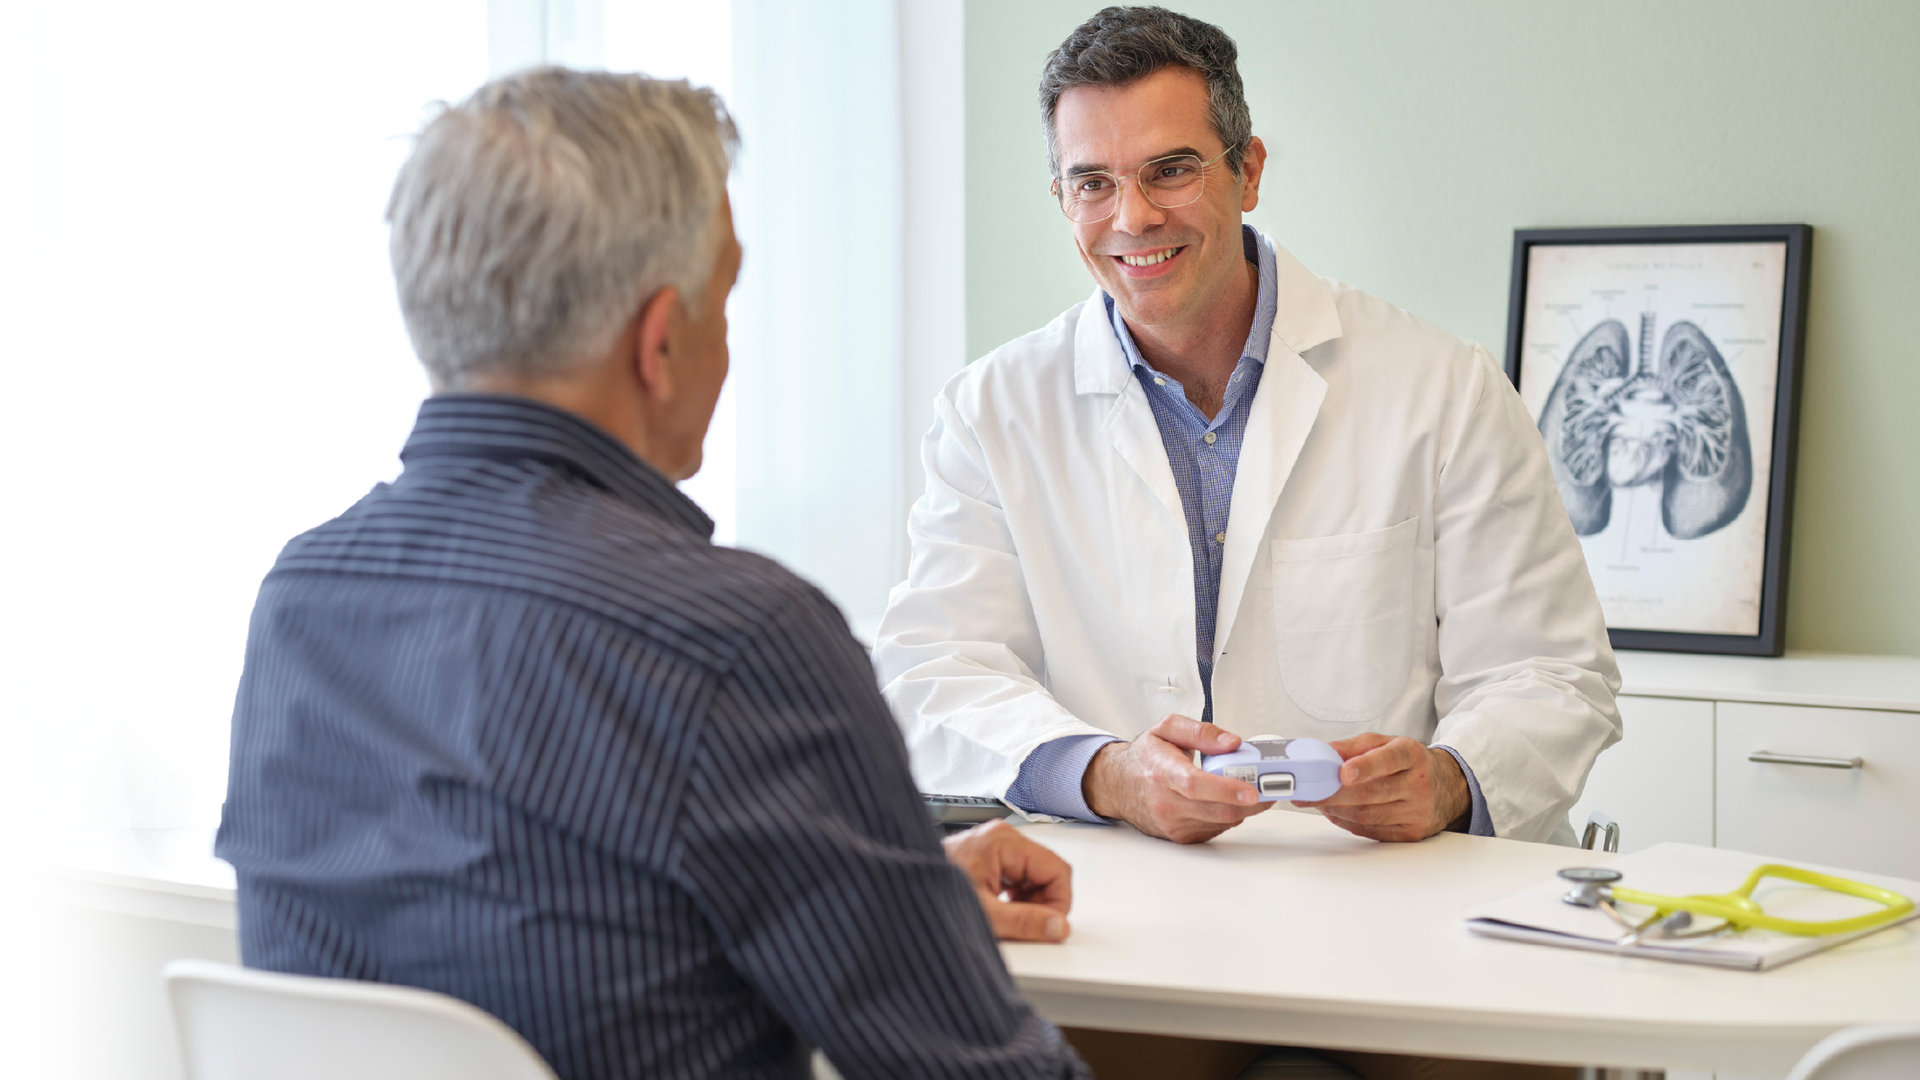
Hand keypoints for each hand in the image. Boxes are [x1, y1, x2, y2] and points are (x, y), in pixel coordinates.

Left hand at [942, 819, 1072, 941]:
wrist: (897, 890)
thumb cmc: (929, 894)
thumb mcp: (984, 915)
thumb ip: (1025, 922)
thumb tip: (1057, 926)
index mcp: (1003, 842)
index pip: (1057, 869)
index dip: (1059, 903)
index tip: (1049, 926)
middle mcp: (1001, 837)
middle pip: (1047, 871)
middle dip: (1042, 903)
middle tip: (1025, 926)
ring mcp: (994, 845)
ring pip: (1033, 875)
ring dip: (1028, 902)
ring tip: (1007, 919)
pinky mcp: (987, 855)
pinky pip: (1017, 876)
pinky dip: (1015, 897)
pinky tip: (1000, 910)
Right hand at [1081, 715, 1267, 843]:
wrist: (1119, 785)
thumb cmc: (1144, 758)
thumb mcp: (1167, 729)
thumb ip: (1201, 731)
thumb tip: (1232, 743)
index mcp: (1162, 771)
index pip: (1195, 785)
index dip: (1226, 789)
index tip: (1251, 789)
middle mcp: (1165, 802)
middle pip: (1215, 810)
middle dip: (1251, 803)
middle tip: (1270, 789)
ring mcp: (1172, 823)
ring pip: (1220, 822)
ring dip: (1243, 809)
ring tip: (1251, 791)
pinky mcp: (1179, 836)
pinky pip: (1215, 829)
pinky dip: (1228, 816)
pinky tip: (1227, 801)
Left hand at [1295, 733, 1468, 842]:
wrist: (1446, 786)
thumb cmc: (1408, 762)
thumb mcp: (1385, 743)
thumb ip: (1351, 746)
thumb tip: (1320, 753)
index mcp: (1411, 755)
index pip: (1389, 759)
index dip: (1365, 766)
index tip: (1343, 772)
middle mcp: (1419, 783)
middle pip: (1370, 793)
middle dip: (1333, 793)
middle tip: (1308, 790)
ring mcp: (1417, 811)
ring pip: (1368, 815)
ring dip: (1335, 809)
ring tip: (1316, 801)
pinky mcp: (1412, 833)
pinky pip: (1371, 831)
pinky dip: (1346, 823)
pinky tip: (1334, 813)